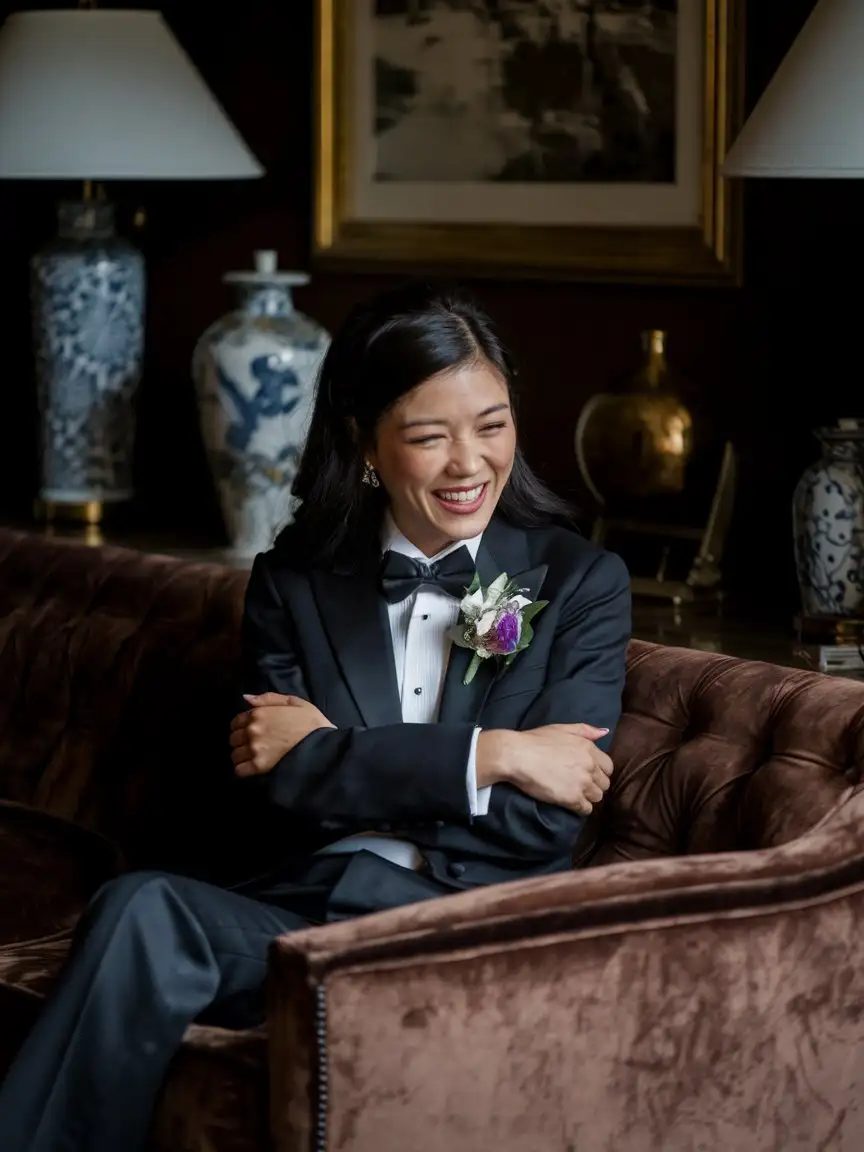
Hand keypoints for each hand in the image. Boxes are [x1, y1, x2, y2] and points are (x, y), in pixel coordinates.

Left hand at [230, 693, 334, 777]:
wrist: (323, 744)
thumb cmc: (311, 722)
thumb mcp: (294, 702)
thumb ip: (268, 698)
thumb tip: (245, 698)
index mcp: (259, 713)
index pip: (236, 722)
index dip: (242, 727)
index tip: (252, 732)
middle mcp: (252, 730)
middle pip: (233, 739)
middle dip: (241, 742)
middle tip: (254, 746)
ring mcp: (254, 749)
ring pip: (235, 755)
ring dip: (242, 756)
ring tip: (254, 758)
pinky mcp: (258, 766)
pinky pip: (239, 770)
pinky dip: (243, 770)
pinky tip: (252, 768)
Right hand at [480, 724, 612, 814]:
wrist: (517, 755)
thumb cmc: (535, 740)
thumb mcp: (561, 728)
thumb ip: (585, 730)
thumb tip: (604, 732)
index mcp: (588, 748)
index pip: (608, 767)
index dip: (599, 771)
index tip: (587, 773)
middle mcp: (590, 766)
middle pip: (604, 784)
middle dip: (594, 785)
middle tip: (579, 785)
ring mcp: (582, 783)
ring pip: (597, 797)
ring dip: (588, 797)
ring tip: (574, 794)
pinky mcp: (572, 798)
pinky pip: (586, 809)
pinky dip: (580, 808)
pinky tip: (570, 803)